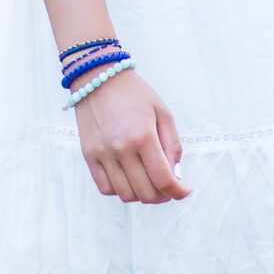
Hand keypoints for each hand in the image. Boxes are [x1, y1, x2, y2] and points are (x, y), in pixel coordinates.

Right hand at [75, 70, 189, 204]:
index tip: (184, 190)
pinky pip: (105, 188)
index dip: (178, 192)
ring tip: (149, 182)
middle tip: (169, 187)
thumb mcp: (162, 112)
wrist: (98, 77)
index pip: (164, 179)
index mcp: (143, 136)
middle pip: (146, 193)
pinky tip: (129, 178)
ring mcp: (102, 154)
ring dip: (142, 195)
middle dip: (163, 196)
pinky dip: (120, 190)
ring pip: (126, 195)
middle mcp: (121, 148)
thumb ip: (172, 145)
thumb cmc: (134, 93)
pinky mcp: (89, 156)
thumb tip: (175, 175)